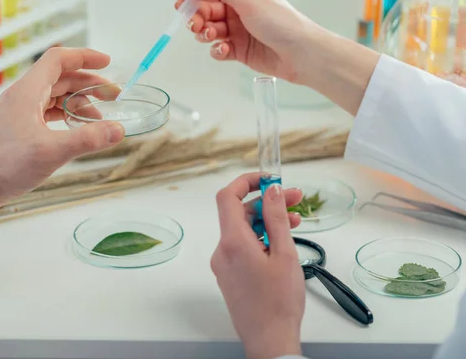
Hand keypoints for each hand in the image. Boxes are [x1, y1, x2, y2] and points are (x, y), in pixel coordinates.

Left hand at [0, 48, 124, 209]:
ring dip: (79, 101)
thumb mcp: (51, 151)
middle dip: (88, 83)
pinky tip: (77, 128)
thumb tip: (118, 130)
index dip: (84, 57)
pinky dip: (66, 115)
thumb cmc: (5, 165)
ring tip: (100, 117)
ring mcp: (19, 112)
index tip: (107, 62)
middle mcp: (22, 96)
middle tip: (112, 95)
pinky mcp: (18, 128)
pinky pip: (47, 112)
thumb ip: (87, 139)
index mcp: (27, 92)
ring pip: (54, 95)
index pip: (58, 59)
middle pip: (60, 77)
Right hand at [176, 0, 380, 114]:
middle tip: (196, 25)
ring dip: (206, 34)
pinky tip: (224, 51)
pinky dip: (217, 50)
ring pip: (210, 30)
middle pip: (206, 10)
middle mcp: (240, 8)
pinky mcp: (240, 50)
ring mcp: (239, 30)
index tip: (179, 4)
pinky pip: (219, 49)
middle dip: (198, 17)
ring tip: (212, 37)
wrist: (302, 55)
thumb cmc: (283, 24)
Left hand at [212, 173, 305, 358]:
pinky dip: (260, 238)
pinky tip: (281, 241)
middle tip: (295, 199)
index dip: (247, 182)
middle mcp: (222, 250)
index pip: (228, 197)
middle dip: (266, 203)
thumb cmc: (278, 303)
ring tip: (295, 221)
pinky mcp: (229, 274)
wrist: (269, 339)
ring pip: (243, 230)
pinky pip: (242, 246)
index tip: (268, 179)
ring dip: (266, 221)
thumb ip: (276, 218)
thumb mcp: (284, 254)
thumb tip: (272, 191)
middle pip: (240, 213)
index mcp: (232, 242)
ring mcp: (224, 263)